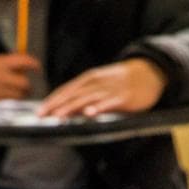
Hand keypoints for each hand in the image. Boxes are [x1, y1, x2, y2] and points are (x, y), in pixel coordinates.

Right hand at [0, 53, 41, 104]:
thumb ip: (3, 64)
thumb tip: (20, 66)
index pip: (23, 61)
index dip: (34, 64)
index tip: (37, 67)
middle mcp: (0, 76)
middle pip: (24, 82)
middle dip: (27, 85)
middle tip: (26, 87)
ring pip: (19, 95)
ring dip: (20, 96)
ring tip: (16, 95)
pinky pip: (10, 103)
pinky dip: (12, 103)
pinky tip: (8, 101)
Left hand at [38, 58, 166, 117]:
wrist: (149, 73)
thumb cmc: (121, 83)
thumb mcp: (100, 86)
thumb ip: (83, 97)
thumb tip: (65, 109)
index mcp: (89, 80)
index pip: (66, 90)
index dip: (52, 100)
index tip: (39, 111)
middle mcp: (97, 83)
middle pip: (73, 94)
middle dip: (56, 105)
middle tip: (42, 115)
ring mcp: (110, 89)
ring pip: (88, 98)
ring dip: (72, 107)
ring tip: (59, 116)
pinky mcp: (124, 97)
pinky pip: (110, 102)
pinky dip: (99, 107)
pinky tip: (90, 113)